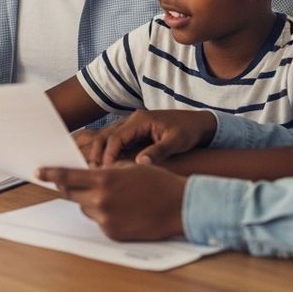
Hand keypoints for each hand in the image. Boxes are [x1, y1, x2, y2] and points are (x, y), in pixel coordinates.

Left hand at [36, 165, 187, 241]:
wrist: (178, 206)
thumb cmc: (156, 182)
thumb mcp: (128, 167)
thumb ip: (104, 170)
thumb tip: (87, 171)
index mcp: (103, 180)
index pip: (67, 177)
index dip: (51, 174)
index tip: (38, 172)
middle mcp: (100, 201)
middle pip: (72, 194)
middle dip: (73, 187)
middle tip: (80, 183)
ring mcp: (106, 219)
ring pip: (86, 207)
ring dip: (92, 201)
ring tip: (117, 196)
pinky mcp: (112, 233)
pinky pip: (99, 221)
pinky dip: (105, 214)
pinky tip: (124, 209)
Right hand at [83, 110, 216, 166]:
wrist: (199, 124)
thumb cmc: (189, 131)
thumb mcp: (176, 142)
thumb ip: (158, 151)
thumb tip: (140, 163)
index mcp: (141, 120)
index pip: (116, 136)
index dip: (108, 154)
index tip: (105, 170)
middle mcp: (133, 120)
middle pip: (106, 134)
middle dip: (97, 152)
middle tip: (93, 171)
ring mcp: (133, 125)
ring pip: (109, 137)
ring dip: (101, 152)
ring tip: (97, 170)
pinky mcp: (135, 132)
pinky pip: (117, 141)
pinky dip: (110, 152)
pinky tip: (109, 167)